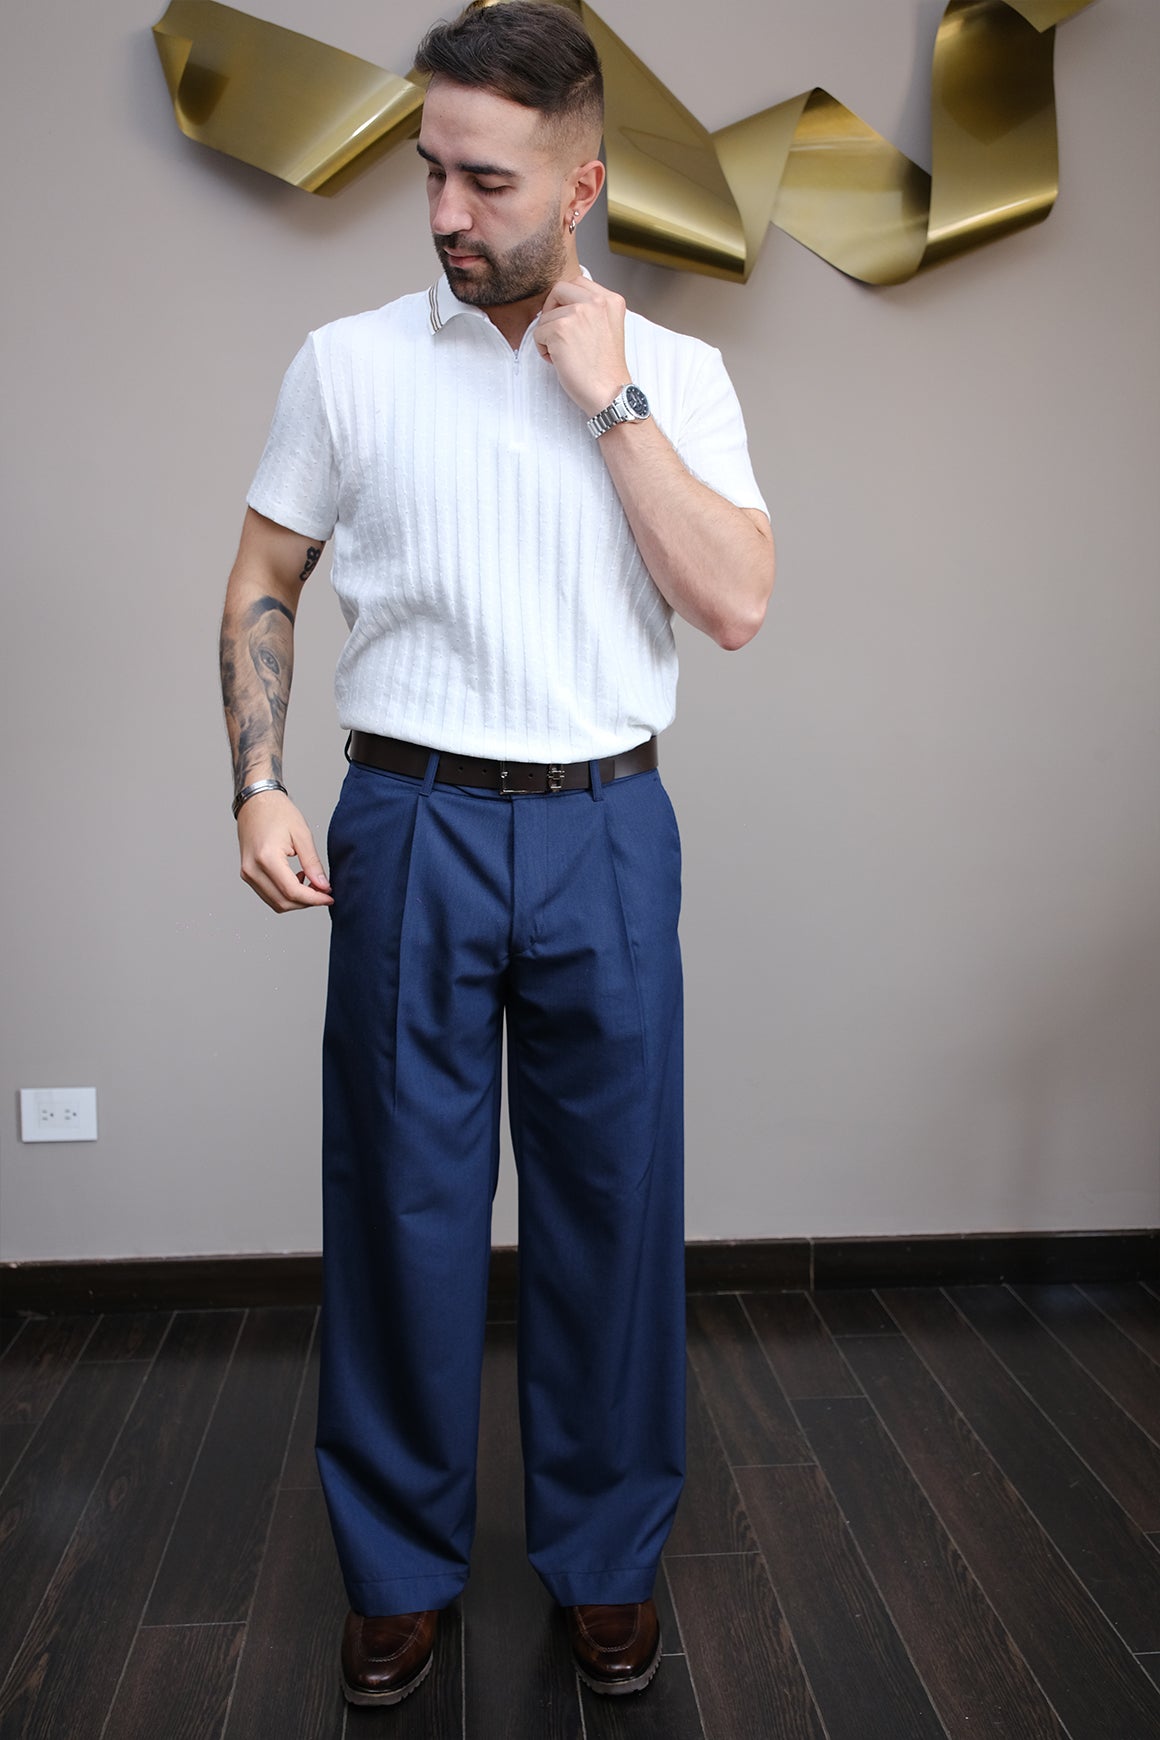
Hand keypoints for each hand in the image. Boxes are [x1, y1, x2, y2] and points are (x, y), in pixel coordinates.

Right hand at [236, 790, 332, 912]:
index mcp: (266, 858)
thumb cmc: (277, 812)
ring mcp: (247, 873)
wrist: (256, 802)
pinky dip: (285, 894)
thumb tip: (323, 886)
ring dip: (296, 900)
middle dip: (307, 902)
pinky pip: (268, 894)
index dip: (314, 898)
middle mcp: (252, 869)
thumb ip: (312, 863)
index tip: (329, 897)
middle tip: (324, 892)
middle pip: (283, 902)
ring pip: (275, 902)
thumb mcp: (302, 835)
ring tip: (311, 884)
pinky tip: (297, 879)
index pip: (292, 891)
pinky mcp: (247, 874)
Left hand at [534, 277, 630, 416]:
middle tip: (558, 334)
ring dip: (548, 336)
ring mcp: (579, 313)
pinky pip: (538, 333)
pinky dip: (543, 349)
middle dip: (552, 310)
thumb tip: (562, 304)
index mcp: (611, 300)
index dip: (567, 300)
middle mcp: (597, 301)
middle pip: (559, 289)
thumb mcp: (607, 328)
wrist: (610, 394)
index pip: (578, 282)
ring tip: (564, 355)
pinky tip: (559, 361)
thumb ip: (592, 311)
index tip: (568, 319)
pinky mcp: (561, 329)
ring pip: (546, 315)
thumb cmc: (606, 369)